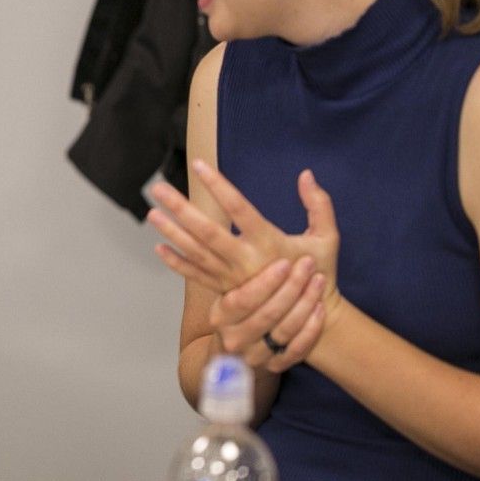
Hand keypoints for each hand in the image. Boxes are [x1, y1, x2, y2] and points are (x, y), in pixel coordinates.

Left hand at [147, 160, 339, 302]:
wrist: (309, 315)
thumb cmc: (319, 270)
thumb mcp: (328, 237)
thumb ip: (319, 205)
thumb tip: (306, 174)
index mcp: (269, 243)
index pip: (239, 208)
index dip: (218, 186)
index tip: (199, 165)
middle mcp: (246, 260)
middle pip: (207, 231)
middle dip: (180, 209)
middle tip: (158, 189)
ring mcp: (232, 277)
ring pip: (196, 252)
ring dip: (172, 232)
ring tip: (152, 213)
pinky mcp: (225, 290)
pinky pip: (196, 275)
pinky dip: (176, 263)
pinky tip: (158, 248)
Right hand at [211, 256, 326, 370]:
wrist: (251, 339)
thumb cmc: (247, 300)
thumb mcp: (233, 279)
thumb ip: (232, 249)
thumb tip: (242, 212)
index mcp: (221, 313)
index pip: (241, 299)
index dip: (265, 282)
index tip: (285, 262)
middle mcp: (233, 337)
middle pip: (266, 315)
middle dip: (291, 288)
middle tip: (309, 265)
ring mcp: (254, 355)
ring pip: (284, 331)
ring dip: (305, 304)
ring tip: (318, 281)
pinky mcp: (274, 366)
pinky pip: (296, 349)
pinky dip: (311, 328)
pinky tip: (320, 308)